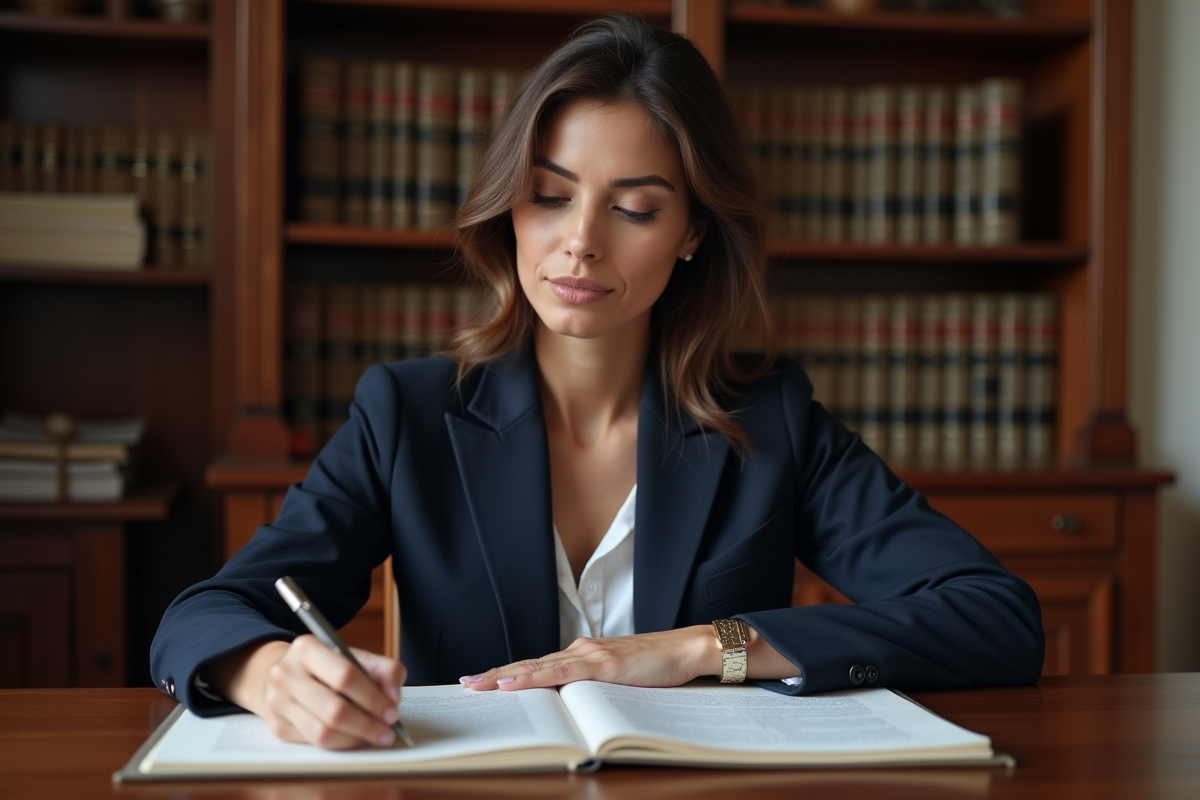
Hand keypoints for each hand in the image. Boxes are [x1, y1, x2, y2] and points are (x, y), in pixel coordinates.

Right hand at [209, 636, 406, 749]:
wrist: (285, 673)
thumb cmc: (327, 666)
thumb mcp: (356, 656)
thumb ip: (385, 669)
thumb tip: (394, 697)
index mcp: (307, 648)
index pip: (345, 676)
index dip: (373, 698)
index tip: (392, 711)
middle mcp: (286, 674)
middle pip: (334, 710)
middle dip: (368, 725)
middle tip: (388, 731)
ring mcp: (277, 703)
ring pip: (323, 733)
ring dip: (356, 739)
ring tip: (376, 736)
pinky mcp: (278, 726)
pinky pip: (315, 743)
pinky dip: (341, 743)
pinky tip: (355, 737)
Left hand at [459, 626, 719, 691]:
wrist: (688, 650)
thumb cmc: (659, 666)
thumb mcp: (619, 681)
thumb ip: (594, 688)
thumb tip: (573, 707)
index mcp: (583, 656)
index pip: (537, 667)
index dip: (507, 674)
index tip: (480, 682)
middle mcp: (581, 651)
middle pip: (529, 665)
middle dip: (494, 675)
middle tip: (464, 684)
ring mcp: (590, 656)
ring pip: (538, 667)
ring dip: (504, 676)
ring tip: (477, 685)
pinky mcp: (603, 664)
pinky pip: (560, 673)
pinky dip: (533, 678)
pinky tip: (513, 683)